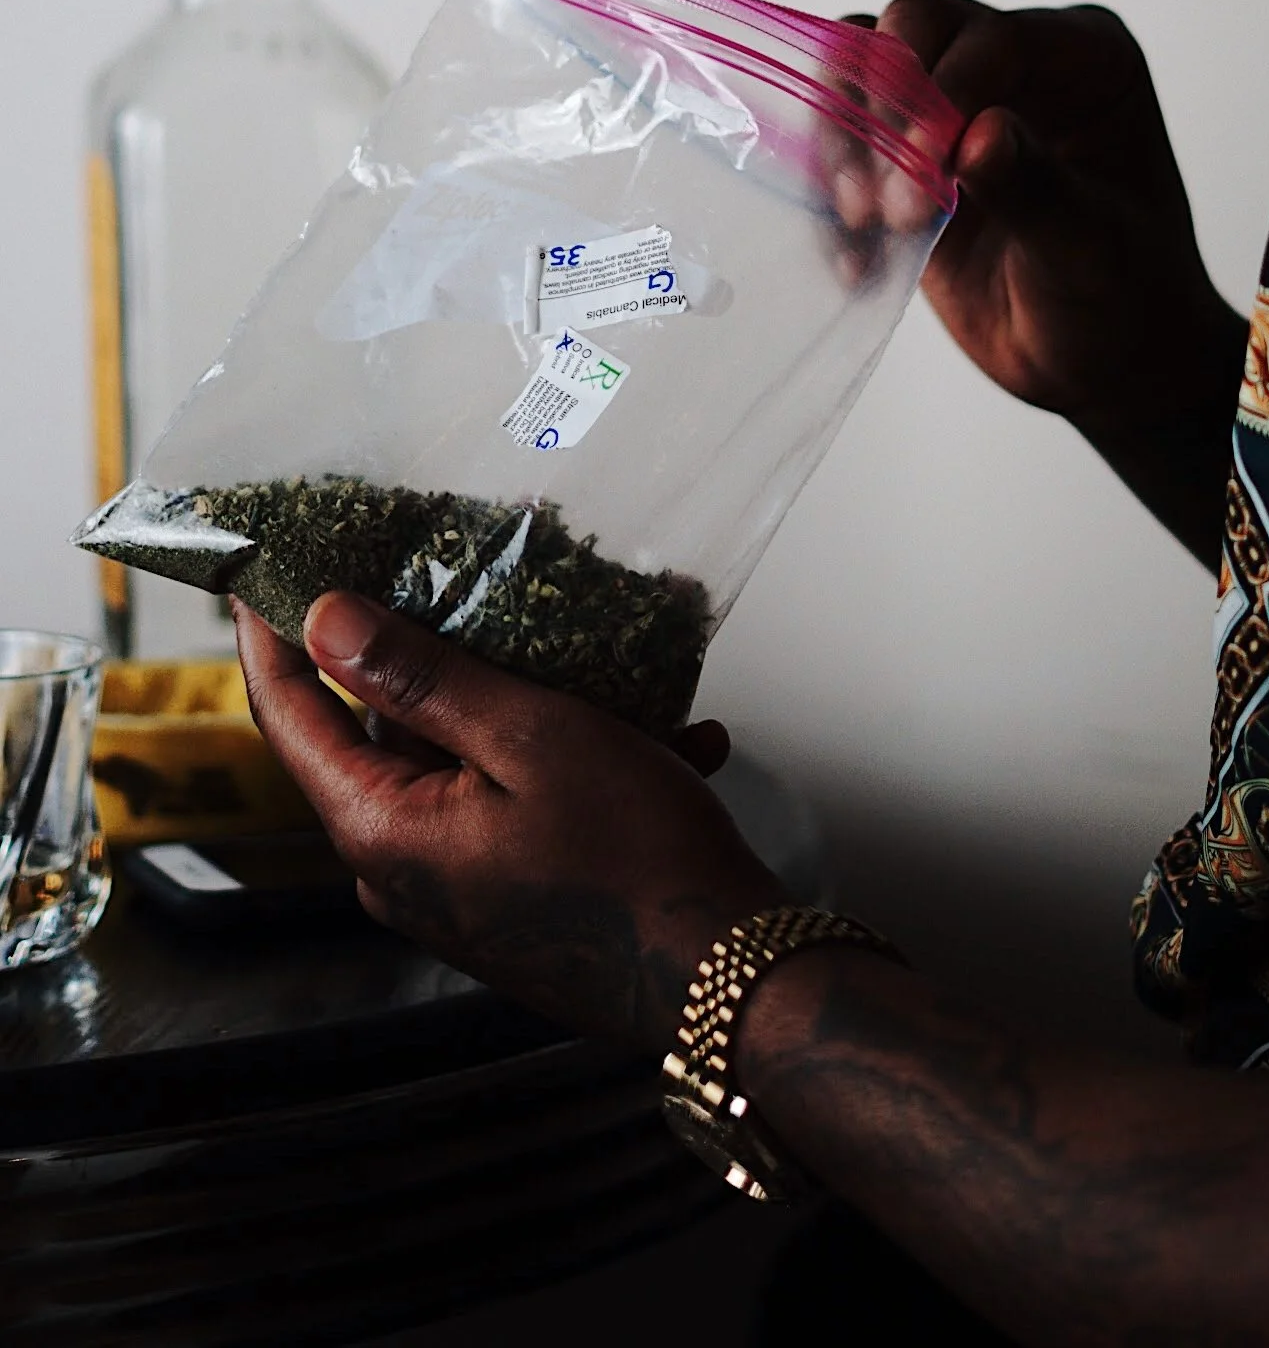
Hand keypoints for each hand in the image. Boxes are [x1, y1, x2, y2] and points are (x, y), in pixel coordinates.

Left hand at [234, 595, 780, 1047]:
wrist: (724, 975)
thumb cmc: (638, 859)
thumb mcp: (530, 735)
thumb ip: (422, 676)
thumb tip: (325, 621)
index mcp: (384, 830)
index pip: (291, 717)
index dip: (274, 636)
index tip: (266, 570)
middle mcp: (401, 871)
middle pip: (378, 734)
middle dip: (422, 654)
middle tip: (448, 573)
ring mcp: (453, 891)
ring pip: (456, 762)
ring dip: (514, 704)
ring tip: (593, 655)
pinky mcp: (503, 900)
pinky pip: (506, 803)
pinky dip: (564, 761)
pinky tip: (653, 736)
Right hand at [862, 0, 1245, 562]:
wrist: (1101, 363)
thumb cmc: (1125, 297)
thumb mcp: (1091, 250)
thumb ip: (1037, 189)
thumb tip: (980, 136)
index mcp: (1086, 59)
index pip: (995, 35)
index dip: (946, 87)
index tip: (925, 166)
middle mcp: (1015, 58)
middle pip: (913, 27)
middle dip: (886, 108)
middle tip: (888, 200)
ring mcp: (953, 97)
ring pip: (859, 69)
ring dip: (847, 145)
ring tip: (867, 224)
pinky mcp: (903, 148)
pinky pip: (840, 135)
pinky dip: (832, 192)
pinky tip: (859, 260)